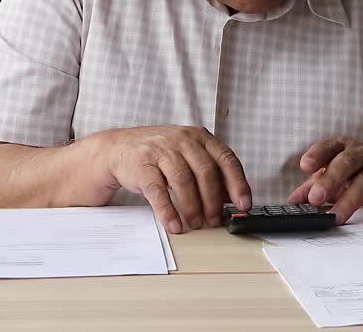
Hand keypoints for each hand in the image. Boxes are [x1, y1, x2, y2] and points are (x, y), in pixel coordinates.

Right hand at [88, 126, 251, 233]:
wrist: (119, 148)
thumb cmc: (160, 155)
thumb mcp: (188, 156)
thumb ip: (210, 173)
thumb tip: (230, 199)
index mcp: (200, 137)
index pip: (226, 159)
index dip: (238, 183)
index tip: (244, 204)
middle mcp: (183, 140)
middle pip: (206, 172)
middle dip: (213, 201)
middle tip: (214, 221)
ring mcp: (162, 151)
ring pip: (183, 181)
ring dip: (192, 207)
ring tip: (196, 224)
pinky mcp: (142, 165)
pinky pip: (157, 191)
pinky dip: (168, 211)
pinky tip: (174, 224)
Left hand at [286, 137, 362, 225]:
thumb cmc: (356, 175)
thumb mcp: (334, 176)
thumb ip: (313, 186)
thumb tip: (292, 202)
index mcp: (343, 148)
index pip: (329, 147)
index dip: (317, 154)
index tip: (305, 166)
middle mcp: (362, 155)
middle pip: (346, 163)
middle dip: (330, 180)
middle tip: (316, 198)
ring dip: (350, 200)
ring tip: (336, 217)